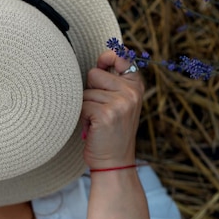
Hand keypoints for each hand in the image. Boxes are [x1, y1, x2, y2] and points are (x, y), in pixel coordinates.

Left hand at [80, 50, 143, 169]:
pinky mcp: (107, 114)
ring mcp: (121, 103)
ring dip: (85, 108)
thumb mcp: (119, 102)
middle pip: (94, 74)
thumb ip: (112, 80)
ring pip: (85, 92)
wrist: (114, 162)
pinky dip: (82, 118)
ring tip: (96, 122)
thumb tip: (102, 57)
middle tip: (100, 109)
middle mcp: (132, 92)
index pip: (120, 56)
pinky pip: (81, 105)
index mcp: (136, 85)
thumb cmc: (110, 131)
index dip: (106, 58)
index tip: (102, 64)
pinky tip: (93, 128)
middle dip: (90, 90)